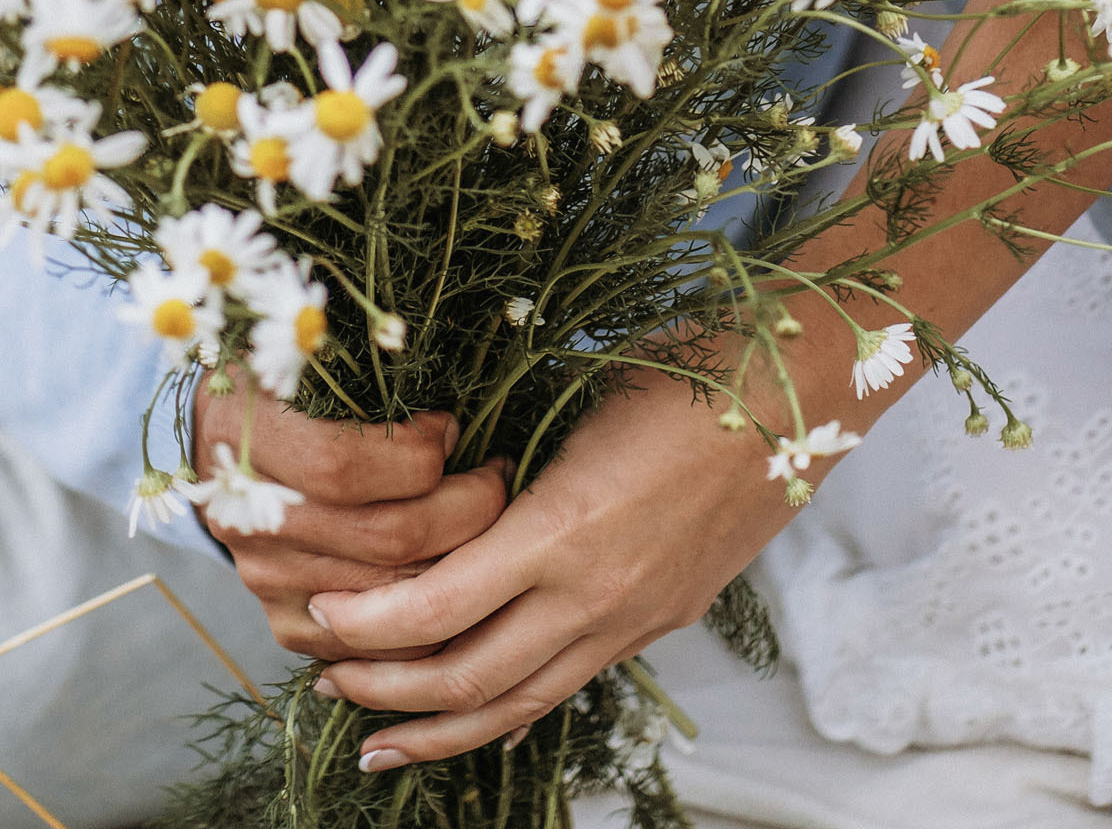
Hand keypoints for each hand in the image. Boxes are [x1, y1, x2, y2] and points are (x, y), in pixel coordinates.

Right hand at [192, 377, 507, 657]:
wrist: (219, 444)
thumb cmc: (284, 385)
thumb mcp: (305, 355)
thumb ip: (365, 378)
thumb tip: (455, 422)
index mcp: (247, 438)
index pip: (346, 467)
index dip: (419, 452)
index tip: (454, 428)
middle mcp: (250, 519)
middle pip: (386, 538)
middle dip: (466, 509)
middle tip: (497, 477)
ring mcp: (266, 578)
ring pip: (394, 598)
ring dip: (461, 563)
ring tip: (491, 522)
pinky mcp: (285, 619)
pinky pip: (376, 645)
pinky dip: (428, 619)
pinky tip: (458, 574)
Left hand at [302, 362, 810, 767]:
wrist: (790, 395)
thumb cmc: (676, 372)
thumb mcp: (569, 405)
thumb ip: (502, 472)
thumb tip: (426, 501)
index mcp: (563, 529)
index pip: (439, 608)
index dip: (368, 624)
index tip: (320, 614)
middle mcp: (596, 594)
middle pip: (468, 678)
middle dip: (384, 689)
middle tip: (323, 676)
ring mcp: (630, 620)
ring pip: (518, 707)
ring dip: (437, 728)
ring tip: (375, 738)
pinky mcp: (655, 624)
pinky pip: (565, 688)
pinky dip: (506, 713)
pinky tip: (471, 719)